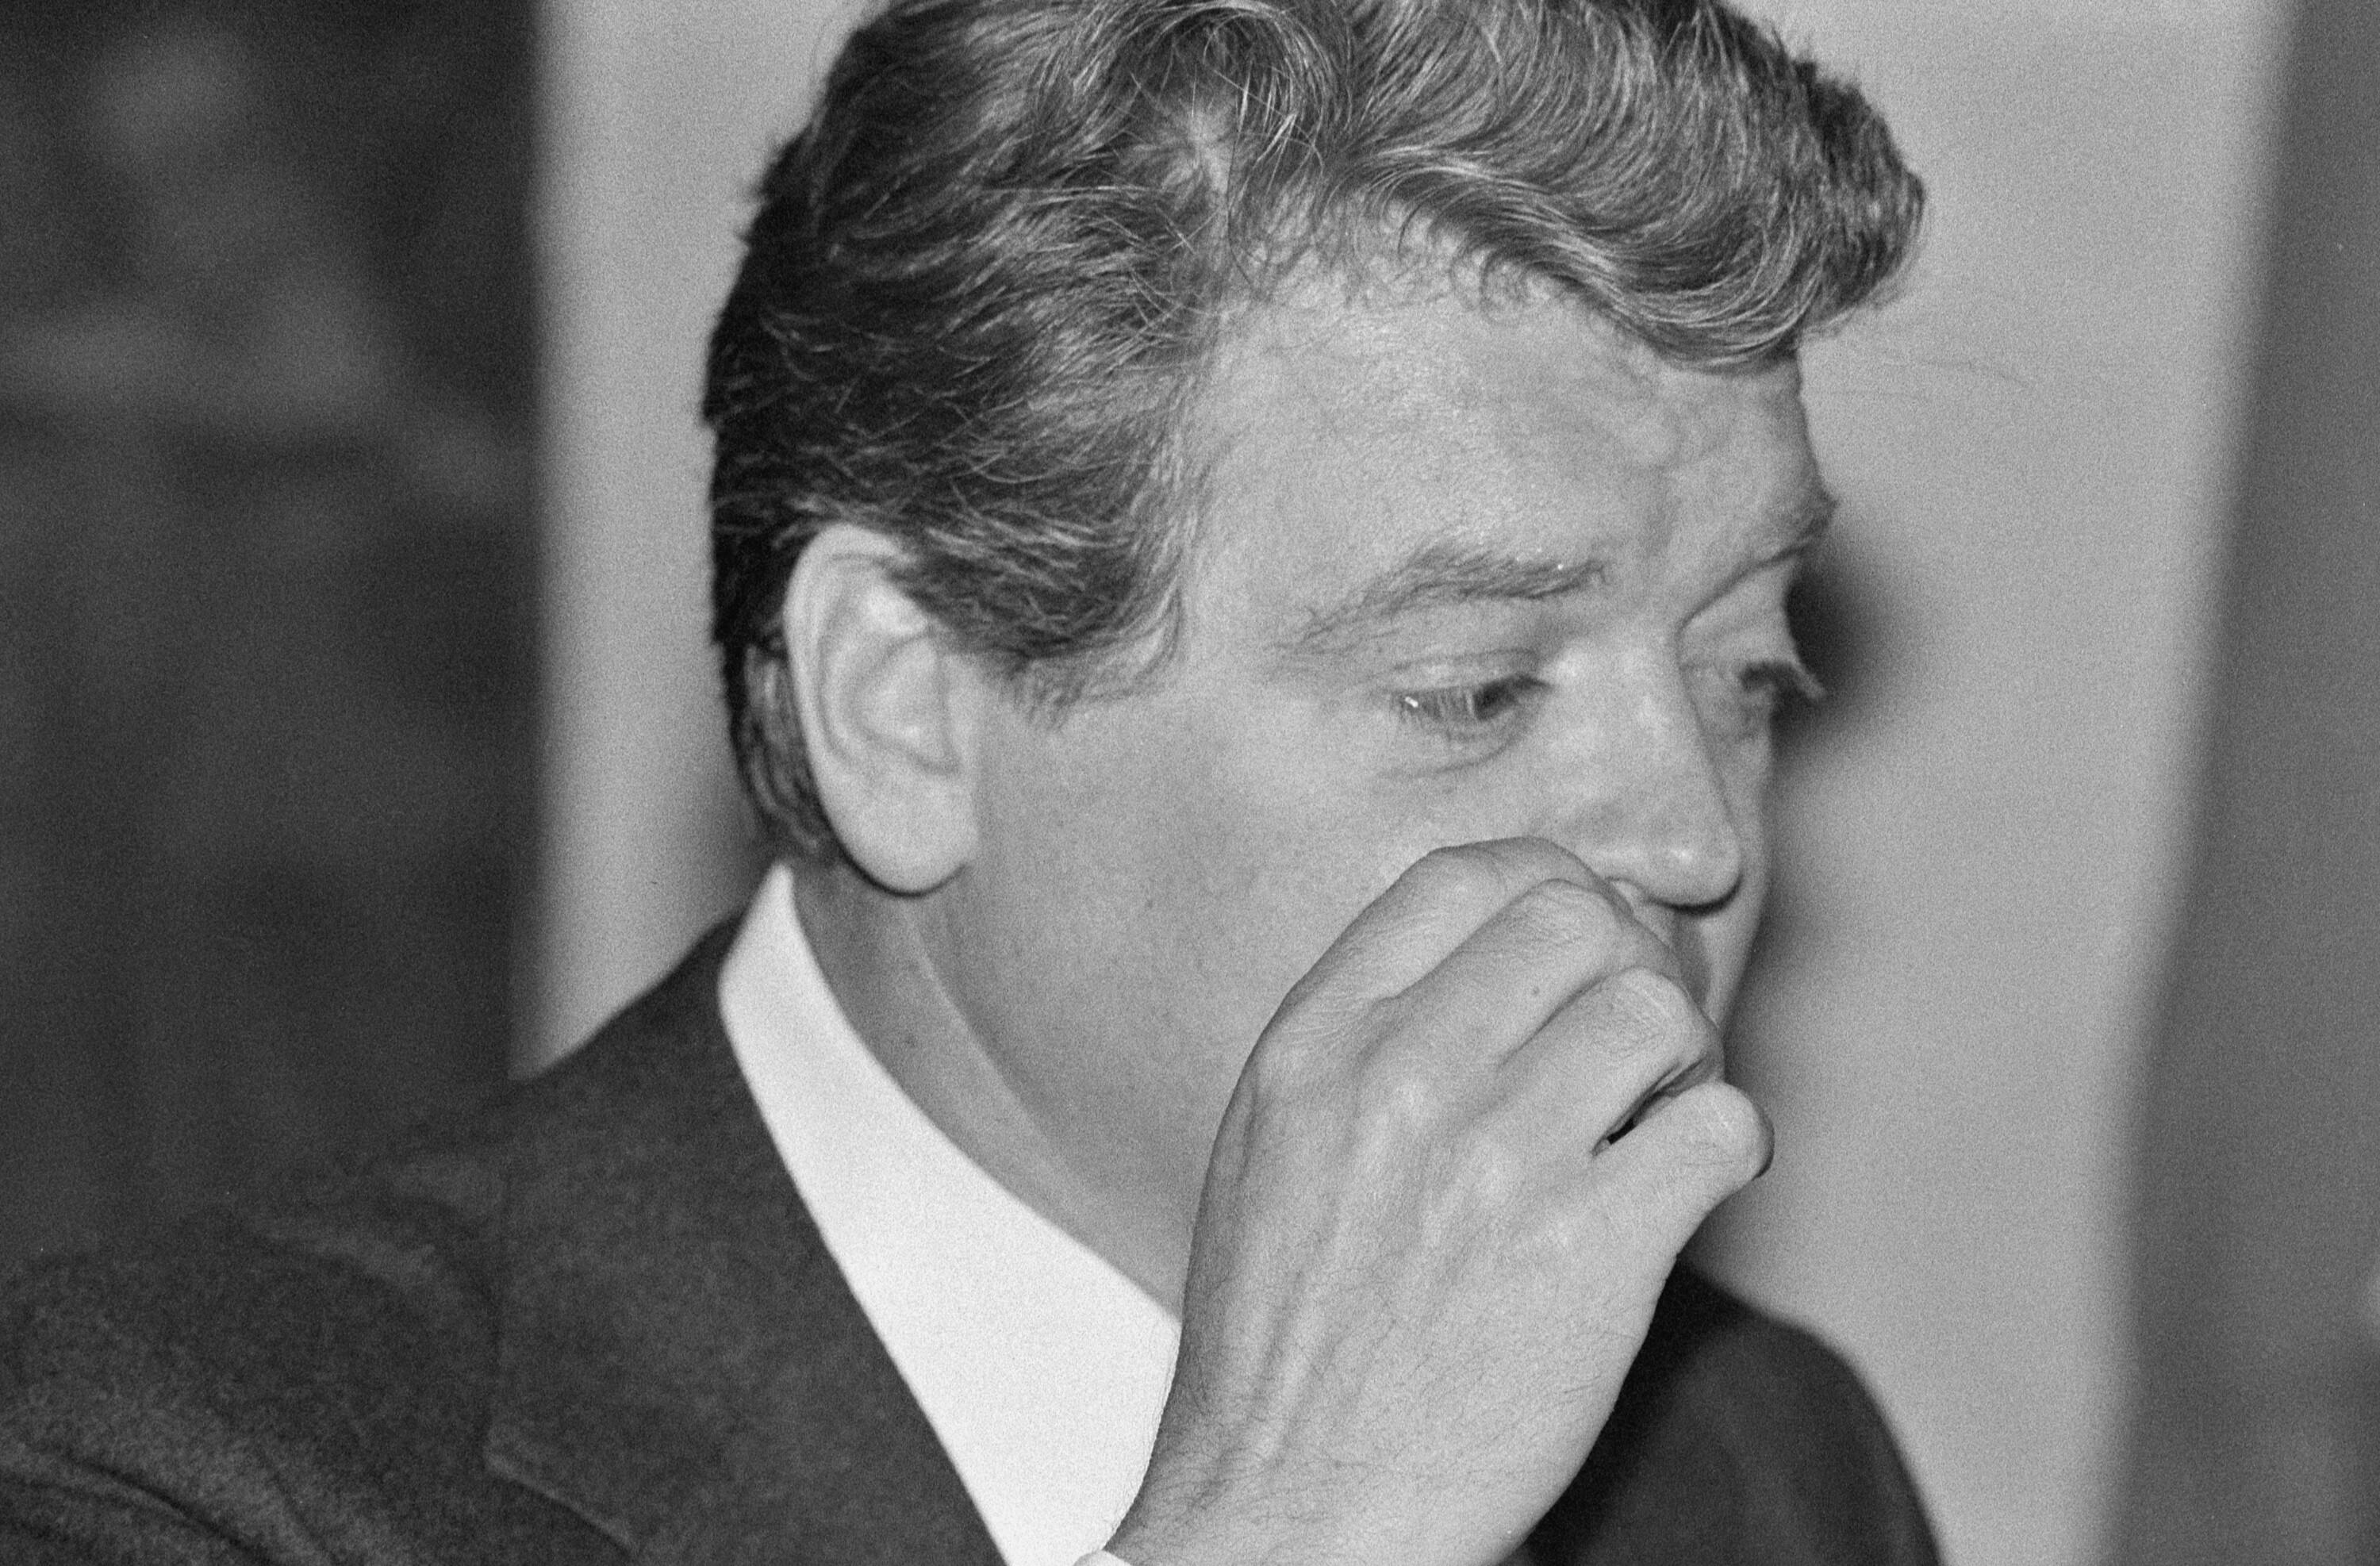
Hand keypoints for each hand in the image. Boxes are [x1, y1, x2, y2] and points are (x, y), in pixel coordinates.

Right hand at [1108, 838, 1770, 1565]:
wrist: (1297, 1508)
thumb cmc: (1288, 1341)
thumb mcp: (1271, 1149)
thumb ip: (1362, 1040)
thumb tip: (1491, 961)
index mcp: (1317, 1045)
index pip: (1465, 876)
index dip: (1547, 890)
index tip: (1574, 949)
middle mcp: (1404, 1078)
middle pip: (1577, 920)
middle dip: (1625, 969)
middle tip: (1630, 1046)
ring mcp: (1500, 1159)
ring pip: (1658, 1010)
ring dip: (1684, 1060)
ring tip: (1656, 1120)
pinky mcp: (1595, 1249)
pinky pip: (1723, 1126)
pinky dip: (1729, 1149)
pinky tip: (1688, 1188)